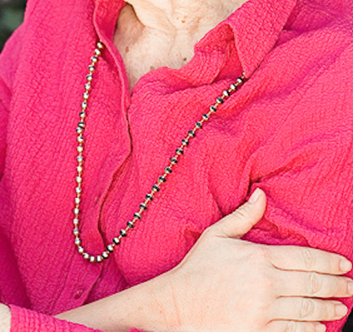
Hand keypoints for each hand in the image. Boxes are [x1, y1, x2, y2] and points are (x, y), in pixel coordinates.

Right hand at [159, 188, 352, 331]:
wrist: (178, 304)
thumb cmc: (197, 269)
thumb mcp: (217, 235)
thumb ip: (243, 216)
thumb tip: (261, 195)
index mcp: (259, 258)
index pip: (305, 258)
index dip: (329, 261)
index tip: (344, 264)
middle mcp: (267, 284)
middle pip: (313, 284)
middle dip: (337, 285)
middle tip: (350, 286)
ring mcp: (265, 310)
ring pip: (309, 309)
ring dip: (329, 308)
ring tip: (341, 307)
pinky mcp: (261, 331)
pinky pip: (295, 330)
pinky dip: (311, 328)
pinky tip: (319, 325)